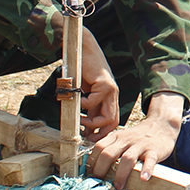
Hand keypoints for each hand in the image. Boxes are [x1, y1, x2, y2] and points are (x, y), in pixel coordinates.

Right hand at [50, 15, 119, 138]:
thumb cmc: (80, 70)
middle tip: (84, 134)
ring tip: (79, 118)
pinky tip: (77, 99)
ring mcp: (110, 90)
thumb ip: (87, 109)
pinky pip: (93, 102)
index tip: (89, 140)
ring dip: (91, 122)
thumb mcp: (84, 94)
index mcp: (108, 98)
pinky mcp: (104, 84)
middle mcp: (112, 95)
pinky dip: (83, 105)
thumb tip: (83, 130)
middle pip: (112, 122)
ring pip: (107, 117)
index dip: (102, 133)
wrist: (81, 49)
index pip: (112, 122)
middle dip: (98, 133)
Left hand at [87, 92, 182, 189]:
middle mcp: (126, 140)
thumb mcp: (122, 137)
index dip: (92, 162)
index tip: (91, 175)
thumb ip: (111, 147)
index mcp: (116, 136)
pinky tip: (143, 179)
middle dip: (101, 170)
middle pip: (108, 154)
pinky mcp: (154, 150)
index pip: (98, 147)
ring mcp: (140, 144)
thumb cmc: (138, 136)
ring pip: (127, 158)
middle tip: (101, 183)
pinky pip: (149, 160)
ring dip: (120, 174)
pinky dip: (146, 170)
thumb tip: (95, 167)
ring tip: (118, 186)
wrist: (161, 124)